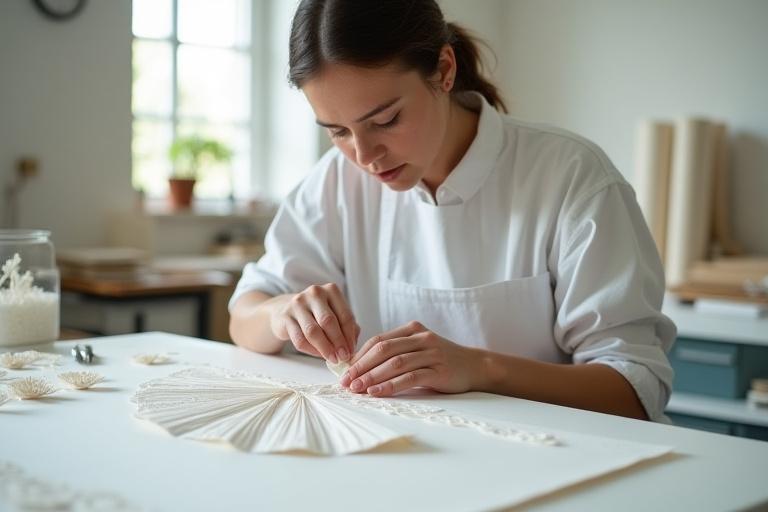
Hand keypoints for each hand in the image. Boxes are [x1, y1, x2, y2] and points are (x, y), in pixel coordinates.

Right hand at [270, 283, 358, 362]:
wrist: (287, 310)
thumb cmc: (317, 314)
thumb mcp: (335, 315)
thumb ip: (348, 328)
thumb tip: (351, 347)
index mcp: (332, 290)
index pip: (345, 315)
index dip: (349, 336)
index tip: (351, 351)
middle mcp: (314, 293)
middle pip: (328, 322)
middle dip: (337, 342)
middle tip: (342, 357)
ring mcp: (298, 303)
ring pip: (312, 331)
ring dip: (325, 348)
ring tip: (332, 358)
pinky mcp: (285, 316)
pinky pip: (299, 339)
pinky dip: (311, 350)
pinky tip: (318, 354)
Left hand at [340, 321, 476, 395]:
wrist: (475, 366)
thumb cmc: (441, 361)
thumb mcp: (418, 350)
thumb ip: (395, 353)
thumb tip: (360, 367)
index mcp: (412, 330)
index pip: (378, 340)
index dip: (359, 355)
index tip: (344, 371)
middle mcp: (421, 338)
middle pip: (383, 349)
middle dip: (361, 366)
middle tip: (346, 381)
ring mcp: (431, 353)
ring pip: (395, 363)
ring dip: (372, 376)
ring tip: (357, 388)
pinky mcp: (438, 370)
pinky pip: (410, 377)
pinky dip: (390, 385)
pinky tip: (377, 392)